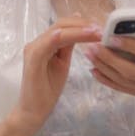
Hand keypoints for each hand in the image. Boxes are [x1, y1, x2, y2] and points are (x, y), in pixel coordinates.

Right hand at [13, 16, 101, 134]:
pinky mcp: (32, 61)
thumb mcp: (62, 63)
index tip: (101, 27)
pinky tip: (70, 35)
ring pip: (57, 32)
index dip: (83, 24)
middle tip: (102, 29)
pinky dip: (57, 38)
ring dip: (78, 30)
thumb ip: (68, 46)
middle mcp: (37, 43)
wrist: (33, 111)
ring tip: (96, 32)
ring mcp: (33, 50)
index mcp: (44, 43)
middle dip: (83, 24)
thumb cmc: (47, 90)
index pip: (64, 26)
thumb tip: (81, 28)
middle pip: (61, 24)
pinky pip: (45, 45)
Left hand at [85, 26, 134, 98]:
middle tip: (94, 46)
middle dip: (109, 58)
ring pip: (121, 80)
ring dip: (103, 67)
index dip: (131, 46)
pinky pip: (119, 88)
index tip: (113, 37)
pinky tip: (94, 69)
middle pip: (130, 71)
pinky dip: (105, 79)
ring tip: (90, 53)